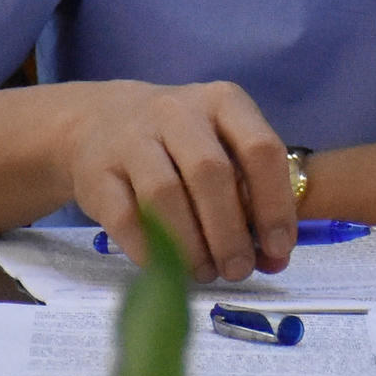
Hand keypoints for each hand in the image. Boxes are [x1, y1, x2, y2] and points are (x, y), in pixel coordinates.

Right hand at [60, 79, 295, 281]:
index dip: (273, 205)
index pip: (261, 149)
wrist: (99, 120)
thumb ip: (253, 199)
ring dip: (190, 245)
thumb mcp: (222, 148)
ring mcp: (133, 138)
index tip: (278, 249)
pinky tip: (167, 268)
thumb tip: (275, 258)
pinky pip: (125, 217)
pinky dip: (150, 251)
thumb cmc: (179, 143)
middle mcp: (178, 111)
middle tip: (238, 270)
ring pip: (165, 194)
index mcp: (223, 102)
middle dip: (230, 232)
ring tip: (205, 273)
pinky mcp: (97, 171)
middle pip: (211, 173)